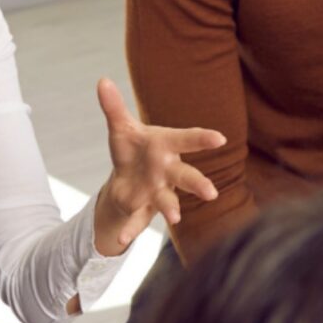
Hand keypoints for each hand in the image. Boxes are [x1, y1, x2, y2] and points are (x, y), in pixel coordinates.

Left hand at [92, 78, 225, 255]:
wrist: (128, 176)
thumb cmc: (133, 148)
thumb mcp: (121, 127)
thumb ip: (114, 107)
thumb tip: (102, 81)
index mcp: (165, 146)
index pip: (186, 139)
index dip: (202, 139)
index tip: (220, 138)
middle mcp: (167, 170)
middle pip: (186, 176)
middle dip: (198, 183)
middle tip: (211, 193)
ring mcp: (157, 191)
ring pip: (168, 200)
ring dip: (171, 208)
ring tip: (175, 218)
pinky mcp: (143, 207)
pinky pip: (138, 220)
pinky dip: (130, 230)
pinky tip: (122, 241)